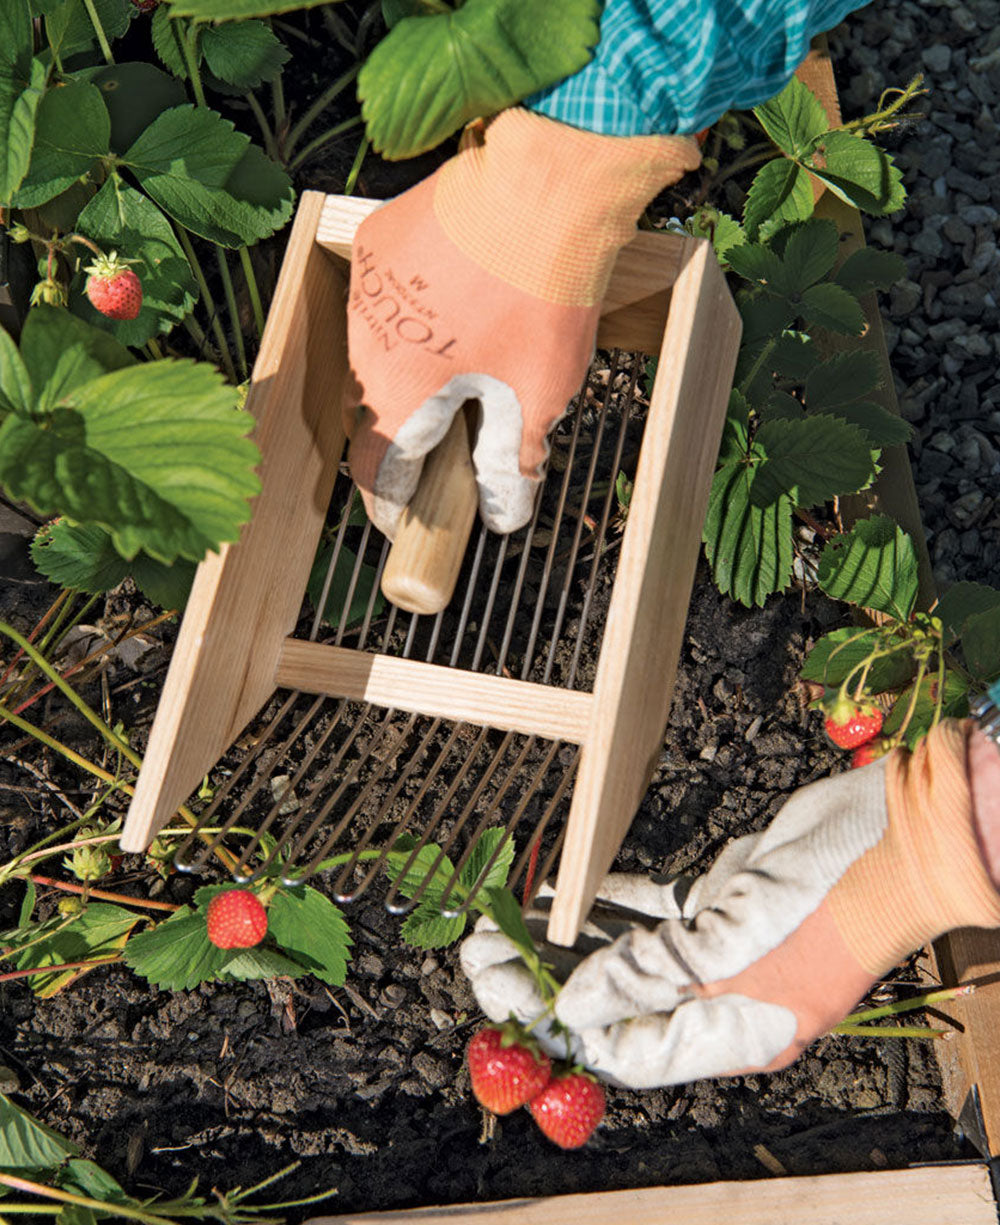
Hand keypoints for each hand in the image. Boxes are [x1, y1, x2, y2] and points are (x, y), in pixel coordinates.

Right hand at [343, 108, 699, 538]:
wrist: (547, 179)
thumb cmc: (542, 289)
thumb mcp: (538, 392)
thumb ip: (512, 462)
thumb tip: (507, 515)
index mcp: (396, 388)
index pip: (375, 467)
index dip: (390, 504)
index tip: (404, 522)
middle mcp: (365, 339)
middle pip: (368, 412)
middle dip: (397, 441)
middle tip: (435, 458)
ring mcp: (369, 284)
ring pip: (371, 353)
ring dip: (400, 378)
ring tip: (451, 384)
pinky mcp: (381, 238)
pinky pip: (383, 299)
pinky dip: (408, 321)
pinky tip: (452, 317)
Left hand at [461, 720, 999, 1087]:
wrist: (893, 837)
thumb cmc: (832, 904)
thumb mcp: (734, 948)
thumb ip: (650, 977)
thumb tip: (576, 1009)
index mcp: (733, 1031)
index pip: (628, 1050)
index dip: (563, 1026)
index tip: (504, 994)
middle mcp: (723, 997)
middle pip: (617, 1000)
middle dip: (549, 979)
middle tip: (486, 952)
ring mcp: (723, 949)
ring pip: (628, 954)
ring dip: (570, 938)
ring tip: (508, 921)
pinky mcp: (722, 904)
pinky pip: (653, 914)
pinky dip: (610, 904)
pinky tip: (565, 894)